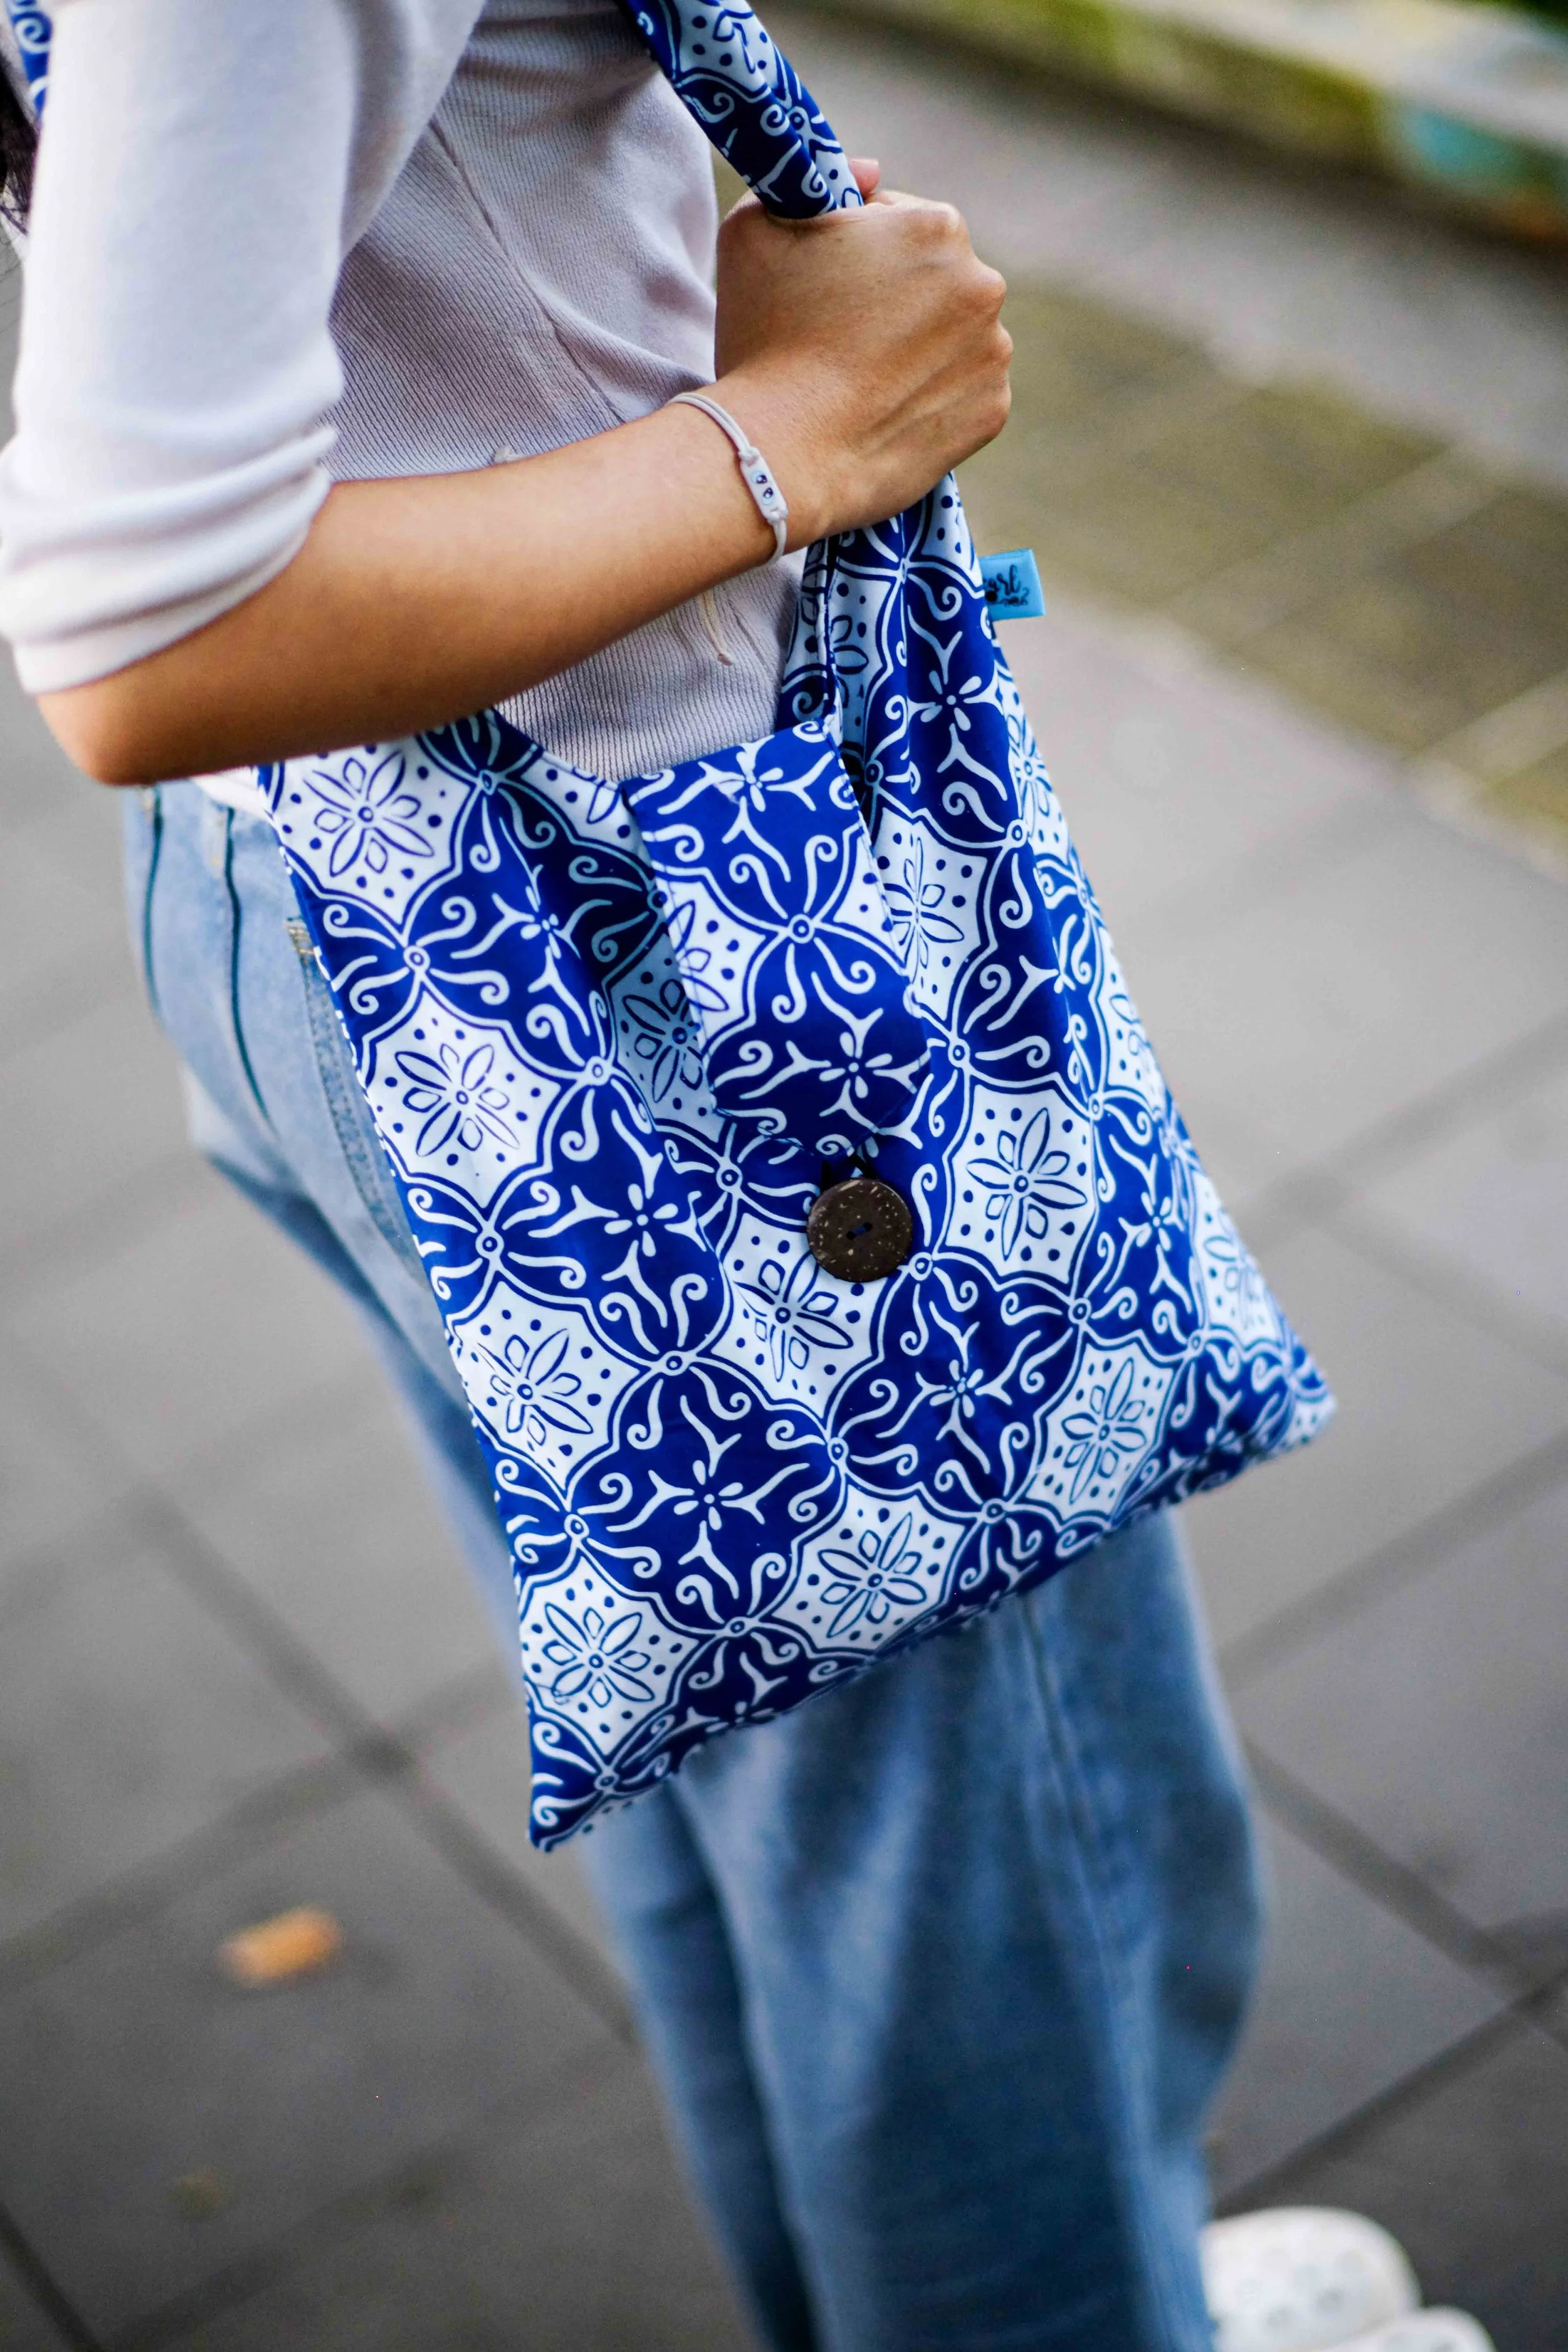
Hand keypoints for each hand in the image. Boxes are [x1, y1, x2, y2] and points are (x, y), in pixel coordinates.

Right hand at [712, 158, 1010, 544]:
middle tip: (840, 338)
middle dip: (896, 298)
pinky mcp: (992, 412)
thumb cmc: (762, 338)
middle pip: (934, 280)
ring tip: (862, 380)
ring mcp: (993, 353)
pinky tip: (887, 410)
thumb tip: (872, 174)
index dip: (856, 251)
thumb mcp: (757, 227)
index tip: (827, 288)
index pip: (899, 221)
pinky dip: (933, 397)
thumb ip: (809, 178)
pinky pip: (964, 392)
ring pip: (954, 335)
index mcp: (936, 225)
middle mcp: (982, 283)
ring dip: (919, 347)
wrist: (783, 456)